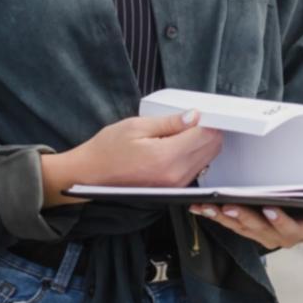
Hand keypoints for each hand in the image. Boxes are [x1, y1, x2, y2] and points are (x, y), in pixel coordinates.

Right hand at [63, 110, 222, 190]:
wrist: (90, 175)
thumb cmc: (108, 149)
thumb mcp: (137, 126)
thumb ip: (170, 122)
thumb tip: (195, 116)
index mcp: (166, 157)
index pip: (205, 135)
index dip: (207, 120)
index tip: (201, 112)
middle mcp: (175, 175)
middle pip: (211, 148)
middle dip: (208, 131)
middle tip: (193, 119)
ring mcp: (175, 186)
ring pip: (207, 160)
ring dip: (202, 143)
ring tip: (183, 131)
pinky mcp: (173, 190)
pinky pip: (195, 170)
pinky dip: (195, 155)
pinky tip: (179, 145)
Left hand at [192, 203, 302, 249]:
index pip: (290, 230)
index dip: (279, 221)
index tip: (269, 208)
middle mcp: (281, 237)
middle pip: (260, 230)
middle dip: (244, 218)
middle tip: (230, 205)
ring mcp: (263, 233)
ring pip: (242, 227)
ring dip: (224, 217)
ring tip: (210, 205)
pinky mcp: (248, 226)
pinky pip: (231, 222)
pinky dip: (216, 214)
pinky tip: (201, 205)